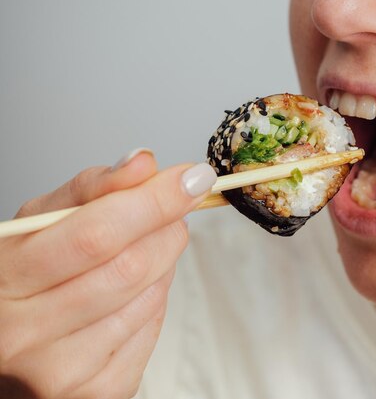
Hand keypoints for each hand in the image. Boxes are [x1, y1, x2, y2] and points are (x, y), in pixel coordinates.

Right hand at [0, 149, 215, 397]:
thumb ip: (92, 188)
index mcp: (5, 277)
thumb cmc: (24, 272)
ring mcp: (60, 372)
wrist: (7, 335)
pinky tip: (138, 289)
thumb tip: (144, 163)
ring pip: (148, 299)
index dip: (155, 202)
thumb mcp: (41, 220)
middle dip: (168, 229)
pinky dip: (157, 300)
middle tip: (176, 211)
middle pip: (131, 269)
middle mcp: (23, 333)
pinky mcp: (95, 393)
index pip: (96, 234)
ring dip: (165, 264)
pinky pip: (152, 332)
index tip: (194, 177)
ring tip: (148, 248)